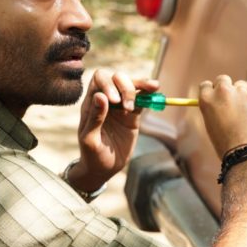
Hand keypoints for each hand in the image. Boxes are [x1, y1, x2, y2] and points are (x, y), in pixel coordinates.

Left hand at [68, 70, 158, 191]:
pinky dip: (149, 93)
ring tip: (153, 88)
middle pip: (116, 78)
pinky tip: (156, 90)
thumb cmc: (91, 154)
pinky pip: (142, 98)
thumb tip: (100, 96)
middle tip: (128, 107)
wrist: (104, 168)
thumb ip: (95, 118)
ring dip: (140, 84)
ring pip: (131, 85)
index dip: (108, 84)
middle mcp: (106, 100)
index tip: (114, 101)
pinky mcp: (133, 114)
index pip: (99, 79)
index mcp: (91, 103)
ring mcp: (120, 106)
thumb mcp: (90, 140)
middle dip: (125, 86)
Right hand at [199, 75, 246, 157]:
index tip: (215, 95)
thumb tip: (219, 103)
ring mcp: (241, 92)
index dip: (211, 90)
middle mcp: (223, 91)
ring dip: (241, 94)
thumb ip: (214, 108)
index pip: (206, 85)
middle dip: (226, 87)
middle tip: (230, 99)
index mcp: (207, 99)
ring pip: (241, 86)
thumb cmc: (225, 142)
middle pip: (223, 79)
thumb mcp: (211, 124)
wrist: (246, 150)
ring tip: (244, 111)